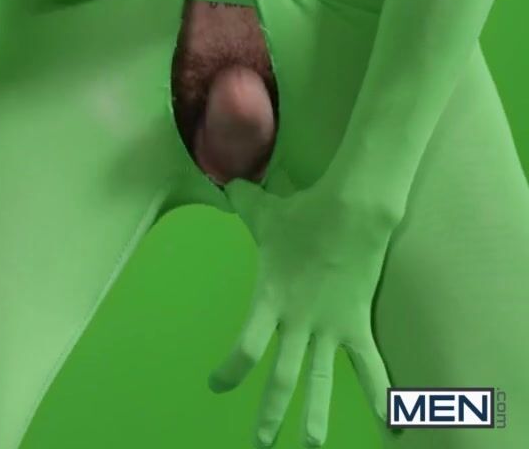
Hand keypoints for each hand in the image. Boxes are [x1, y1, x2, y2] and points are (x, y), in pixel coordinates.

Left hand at [212, 171, 403, 446]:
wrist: (353, 209)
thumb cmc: (303, 211)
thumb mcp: (261, 210)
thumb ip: (240, 203)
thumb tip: (226, 183)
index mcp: (269, 299)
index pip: (245, 346)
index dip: (229, 370)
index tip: (216, 384)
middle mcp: (298, 321)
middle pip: (283, 377)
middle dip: (270, 412)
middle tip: (261, 443)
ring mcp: (330, 326)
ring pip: (323, 381)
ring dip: (316, 416)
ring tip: (310, 447)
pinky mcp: (357, 324)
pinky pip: (370, 367)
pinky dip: (380, 397)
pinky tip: (390, 429)